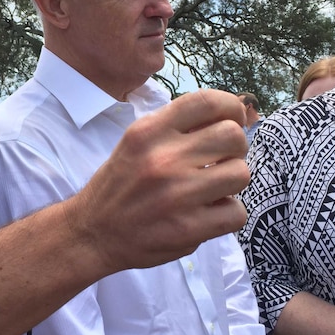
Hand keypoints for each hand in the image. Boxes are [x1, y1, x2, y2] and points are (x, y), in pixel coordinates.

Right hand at [66, 89, 249, 273]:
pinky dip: (227, 214)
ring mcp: (177, 194)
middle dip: (235, 148)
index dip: (231, 107)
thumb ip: (174, 127)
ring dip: (232, 181)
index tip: (233, 120)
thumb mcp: (137, 142)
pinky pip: (237, 213)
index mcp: (149, 131)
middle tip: (221, 159)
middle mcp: (163, 158)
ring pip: (240, 174)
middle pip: (233, 136)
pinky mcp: (188, 229)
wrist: (93, 232)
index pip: (208, 102)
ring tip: (214, 187)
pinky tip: (209, 213)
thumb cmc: (120, 184)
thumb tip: (227, 116)